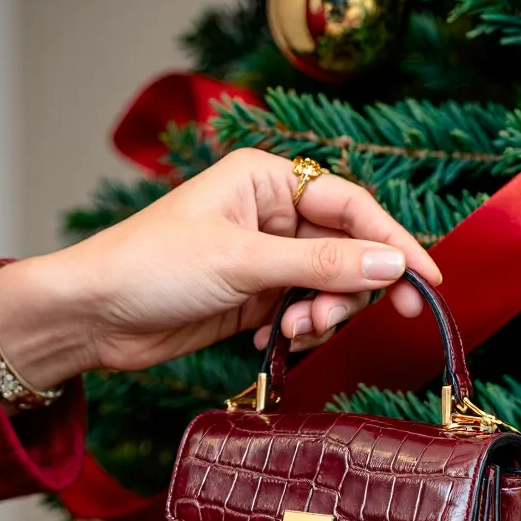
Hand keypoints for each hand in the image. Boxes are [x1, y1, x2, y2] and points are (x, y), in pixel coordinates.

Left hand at [0, 149, 441, 391]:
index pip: (351, 206)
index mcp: (266, 180)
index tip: (426, 281)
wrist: (94, 316)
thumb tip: (392, 265)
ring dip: (320, 315)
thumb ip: (321, 264)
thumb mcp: (242, 262)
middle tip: (332, 322)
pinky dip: (296, 330)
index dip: (393, 242)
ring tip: (290, 332)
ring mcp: (262, 258)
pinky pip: (299, 311)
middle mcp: (270, 214)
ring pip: (326, 286)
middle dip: (347, 290)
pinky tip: (268, 341)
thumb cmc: (152, 267)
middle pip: (345, 250)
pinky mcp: (252, 297)